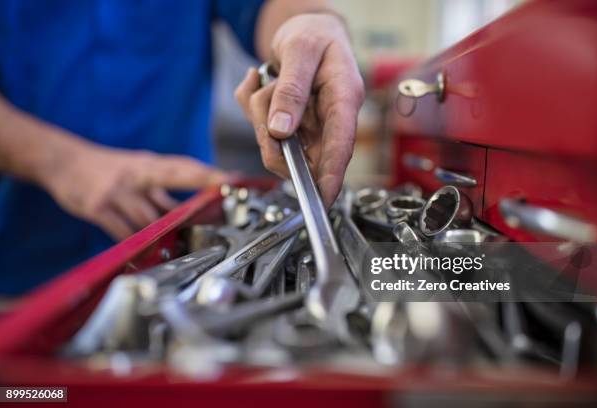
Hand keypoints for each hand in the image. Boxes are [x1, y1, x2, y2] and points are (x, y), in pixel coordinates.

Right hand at [43, 144, 229, 240]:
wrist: (62, 161)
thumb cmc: (109, 168)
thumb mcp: (137, 170)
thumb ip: (162, 190)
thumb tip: (191, 208)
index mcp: (148, 164)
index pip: (183, 167)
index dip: (207, 173)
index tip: (230, 179)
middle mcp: (135, 175)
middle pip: (171, 182)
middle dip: (196, 192)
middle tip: (217, 203)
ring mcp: (116, 192)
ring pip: (148, 219)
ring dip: (163, 235)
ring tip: (177, 247)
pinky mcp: (97, 208)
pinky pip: (122, 232)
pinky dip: (135, 243)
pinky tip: (143, 253)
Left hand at [236, 12, 363, 204]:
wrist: (305, 28)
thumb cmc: (313, 34)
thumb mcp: (300, 51)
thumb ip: (292, 90)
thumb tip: (282, 131)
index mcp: (343, 99)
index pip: (341, 145)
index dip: (332, 174)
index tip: (323, 197)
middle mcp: (329, 118)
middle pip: (302, 152)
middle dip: (273, 135)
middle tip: (263, 99)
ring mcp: (310, 125)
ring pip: (278, 143)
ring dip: (260, 113)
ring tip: (267, 81)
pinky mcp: (292, 125)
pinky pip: (263, 130)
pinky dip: (252, 106)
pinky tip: (260, 81)